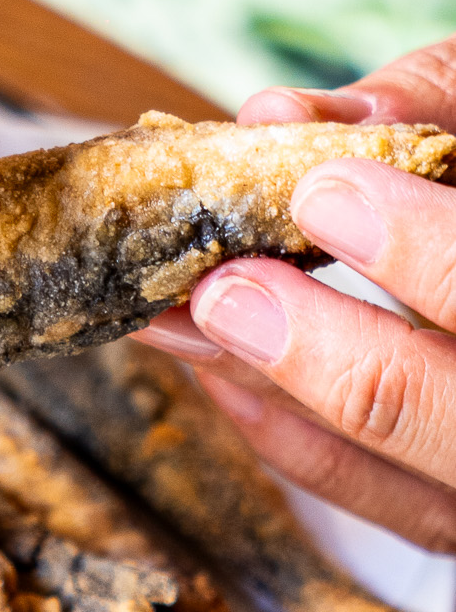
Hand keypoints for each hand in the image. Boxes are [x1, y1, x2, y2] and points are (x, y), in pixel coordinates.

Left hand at [141, 43, 455, 552]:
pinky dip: (298, 445)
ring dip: (281, 401)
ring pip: (413, 484)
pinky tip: (220, 372)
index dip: (431, 254)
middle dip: (332, 359)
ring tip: (180, 320)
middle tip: (228, 290)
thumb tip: (281, 118)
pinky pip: (393, 508)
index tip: (324, 194)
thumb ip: (428, 102)